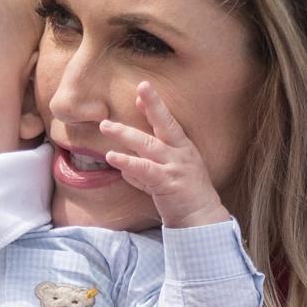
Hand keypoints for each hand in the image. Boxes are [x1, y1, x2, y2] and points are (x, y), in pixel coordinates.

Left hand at [101, 81, 229, 228]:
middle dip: (152, 104)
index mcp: (182, 148)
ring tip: (106, 126)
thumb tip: (124, 150)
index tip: (143, 88)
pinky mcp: (167, 184)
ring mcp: (175, 168)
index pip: (168, 122)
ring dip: (125, 134)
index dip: (155, 105)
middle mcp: (180, 154)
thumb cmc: (183, 195)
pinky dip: (127, 162)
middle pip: (164, 124)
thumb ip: (148, 159)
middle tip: (140, 87)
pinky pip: (144, 170)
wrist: (201, 219)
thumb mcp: (170, 171)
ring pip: (148, 145)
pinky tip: (113, 156)